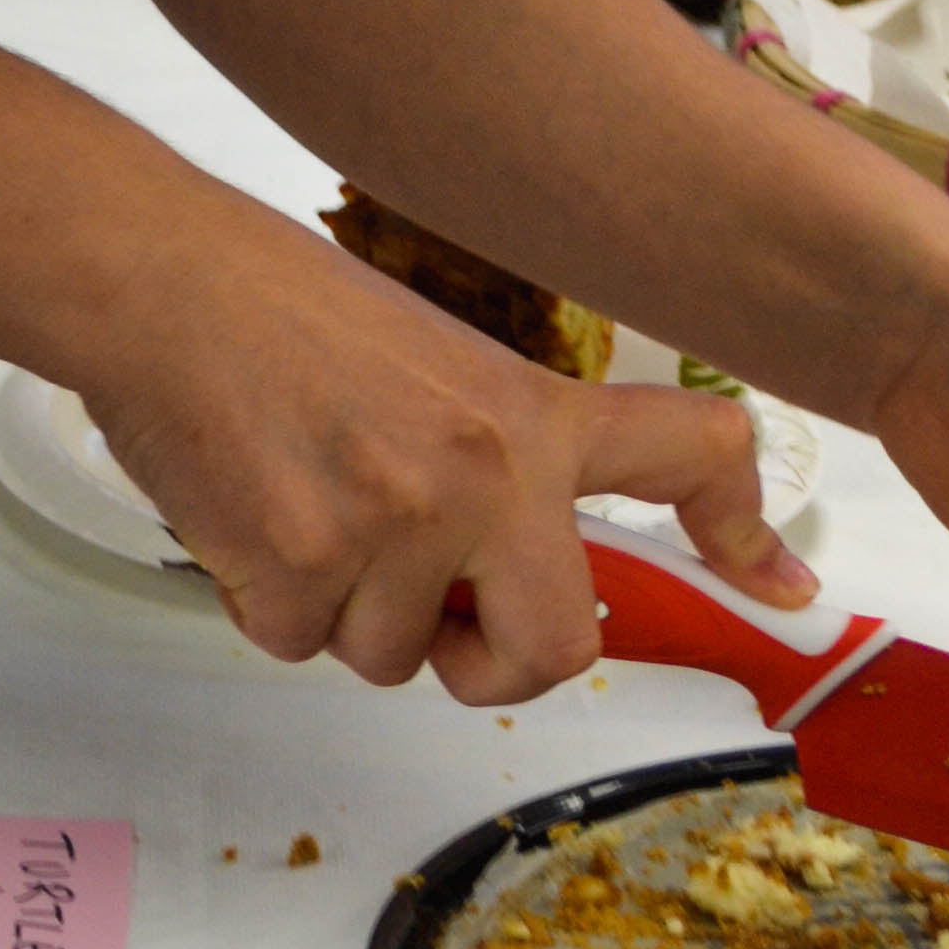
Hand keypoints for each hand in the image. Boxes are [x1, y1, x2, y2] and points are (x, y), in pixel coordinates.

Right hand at [77, 200, 813, 705]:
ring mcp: (396, 527)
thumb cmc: (279, 313)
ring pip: (391, 657)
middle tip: (438, 624)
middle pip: (555, 649)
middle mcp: (486, 475)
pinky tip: (251, 508)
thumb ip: (489, 462)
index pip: (685, 451)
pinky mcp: (300, 568)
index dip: (747, 527)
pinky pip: (300, 645)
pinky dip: (268, 602)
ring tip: (302, 495)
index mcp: (530, 415)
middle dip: (492, 667)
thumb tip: (488, 577)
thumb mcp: (434, 363)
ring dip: (344, 612)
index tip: (784, 586)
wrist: (163, 282)